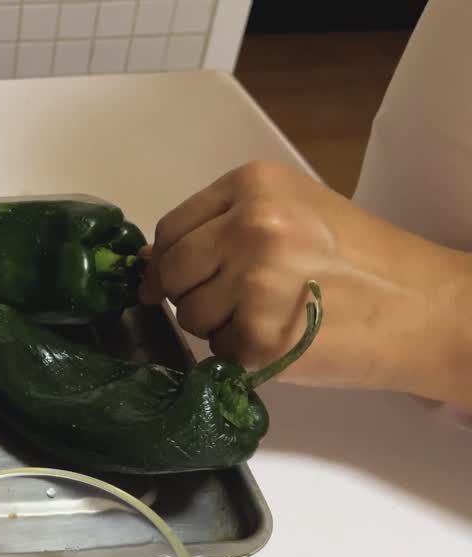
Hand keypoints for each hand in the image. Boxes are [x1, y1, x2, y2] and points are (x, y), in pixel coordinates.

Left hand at [140, 161, 471, 405]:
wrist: (426, 307)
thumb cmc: (365, 262)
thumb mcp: (294, 214)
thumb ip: (223, 227)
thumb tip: (148, 261)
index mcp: (254, 186)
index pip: (171, 228)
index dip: (171, 260)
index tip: (180, 277)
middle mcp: (249, 226)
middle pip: (170, 272)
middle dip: (191, 292)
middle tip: (238, 299)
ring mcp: (252, 282)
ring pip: (189, 314)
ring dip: (217, 325)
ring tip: (274, 313)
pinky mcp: (258, 337)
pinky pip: (216, 350)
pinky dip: (241, 353)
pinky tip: (284, 337)